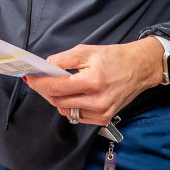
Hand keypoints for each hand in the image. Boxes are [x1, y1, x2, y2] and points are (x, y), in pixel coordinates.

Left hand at [24, 37, 164, 125]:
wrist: (139, 68)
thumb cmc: (114, 58)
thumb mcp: (86, 51)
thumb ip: (63, 59)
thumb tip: (46, 66)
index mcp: (92, 81)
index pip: (56, 88)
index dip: (39, 83)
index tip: (31, 77)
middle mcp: (97, 101)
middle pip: (58, 101)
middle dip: (45, 91)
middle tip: (39, 80)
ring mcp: (101, 112)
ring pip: (66, 111)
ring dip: (56, 100)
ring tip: (55, 86)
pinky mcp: (103, 118)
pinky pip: (77, 116)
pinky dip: (69, 107)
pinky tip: (70, 96)